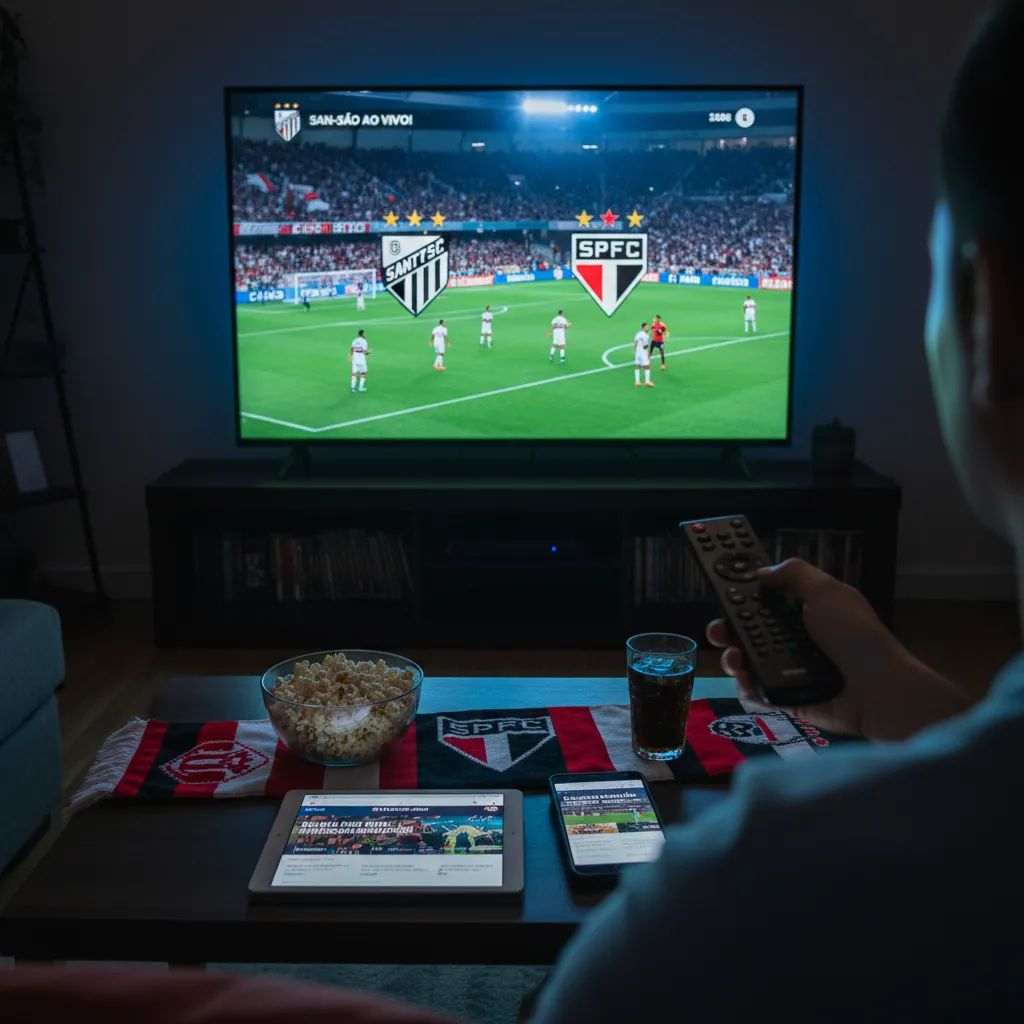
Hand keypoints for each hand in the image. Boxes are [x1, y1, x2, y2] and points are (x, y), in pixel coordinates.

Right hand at [706, 558, 971, 739]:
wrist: (878, 689)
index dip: (743, 598)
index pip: (767, 603)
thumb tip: (763, 572)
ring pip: (750, 665)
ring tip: (734, 660)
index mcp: (807, 613)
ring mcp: (793, 672)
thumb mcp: (827, 591)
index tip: (723, 595)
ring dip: (734, 660)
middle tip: (717, 632)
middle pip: (750, 634)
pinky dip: (748, 689)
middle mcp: (797, 642)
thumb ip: (794, 575)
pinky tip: (746, 683)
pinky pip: (760, 695)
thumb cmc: (854, 635)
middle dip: (728, 630)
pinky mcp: (791, 699)